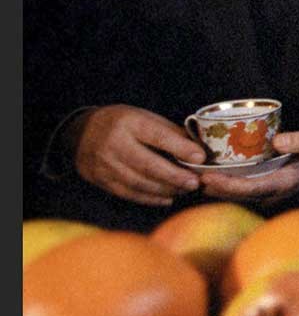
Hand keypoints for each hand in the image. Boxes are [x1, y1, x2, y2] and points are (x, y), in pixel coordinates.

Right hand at [71, 105, 204, 206]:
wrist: (81, 132)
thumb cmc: (122, 123)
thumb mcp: (144, 117)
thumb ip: (169, 133)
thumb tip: (198, 150)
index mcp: (129, 123)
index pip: (158, 136)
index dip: (181, 148)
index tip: (201, 158)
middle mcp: (114, 144)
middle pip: (148, 164)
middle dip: (175, 176)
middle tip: (195, 183)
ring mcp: (105, 164)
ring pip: (139, 182)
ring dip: (165, 189)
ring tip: (185, 190)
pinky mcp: (100, 180)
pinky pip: (129, 193)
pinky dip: (150, 198)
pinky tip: (167, 198)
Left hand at [198, 131, 298, 201]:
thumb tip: (277, 140)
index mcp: (283, 183)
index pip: (249, 188)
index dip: (226, 185)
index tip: (206, 177)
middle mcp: (273, 191)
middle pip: (236, 194)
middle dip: (212, 187)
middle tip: (188, 176)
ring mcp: (269, 190)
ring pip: (236, 193)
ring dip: (215, 187)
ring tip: (192, 176)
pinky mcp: (266, 185)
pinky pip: (241, 188)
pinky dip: (224, 183)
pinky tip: (209, 175)